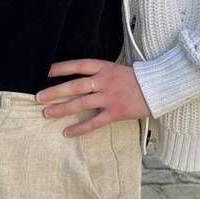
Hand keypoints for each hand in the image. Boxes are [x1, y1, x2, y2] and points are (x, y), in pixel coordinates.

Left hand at [36, 59, 151, 136]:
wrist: (161, 87)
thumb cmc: (138, 78)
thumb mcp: (117, 69)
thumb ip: (100, 73)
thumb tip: (79, 80)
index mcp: (105, 68)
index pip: (78, 65)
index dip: (61, 68)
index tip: (45, 71)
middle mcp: (105, 82)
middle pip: (75, 86)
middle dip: (55, 92)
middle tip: (38, 97)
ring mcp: (110, 97)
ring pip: (81, 103)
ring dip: (62, 109)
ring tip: (46, 113)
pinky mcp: (116, 112)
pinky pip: (94, 122)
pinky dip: (80, 128)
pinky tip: (66, 132)